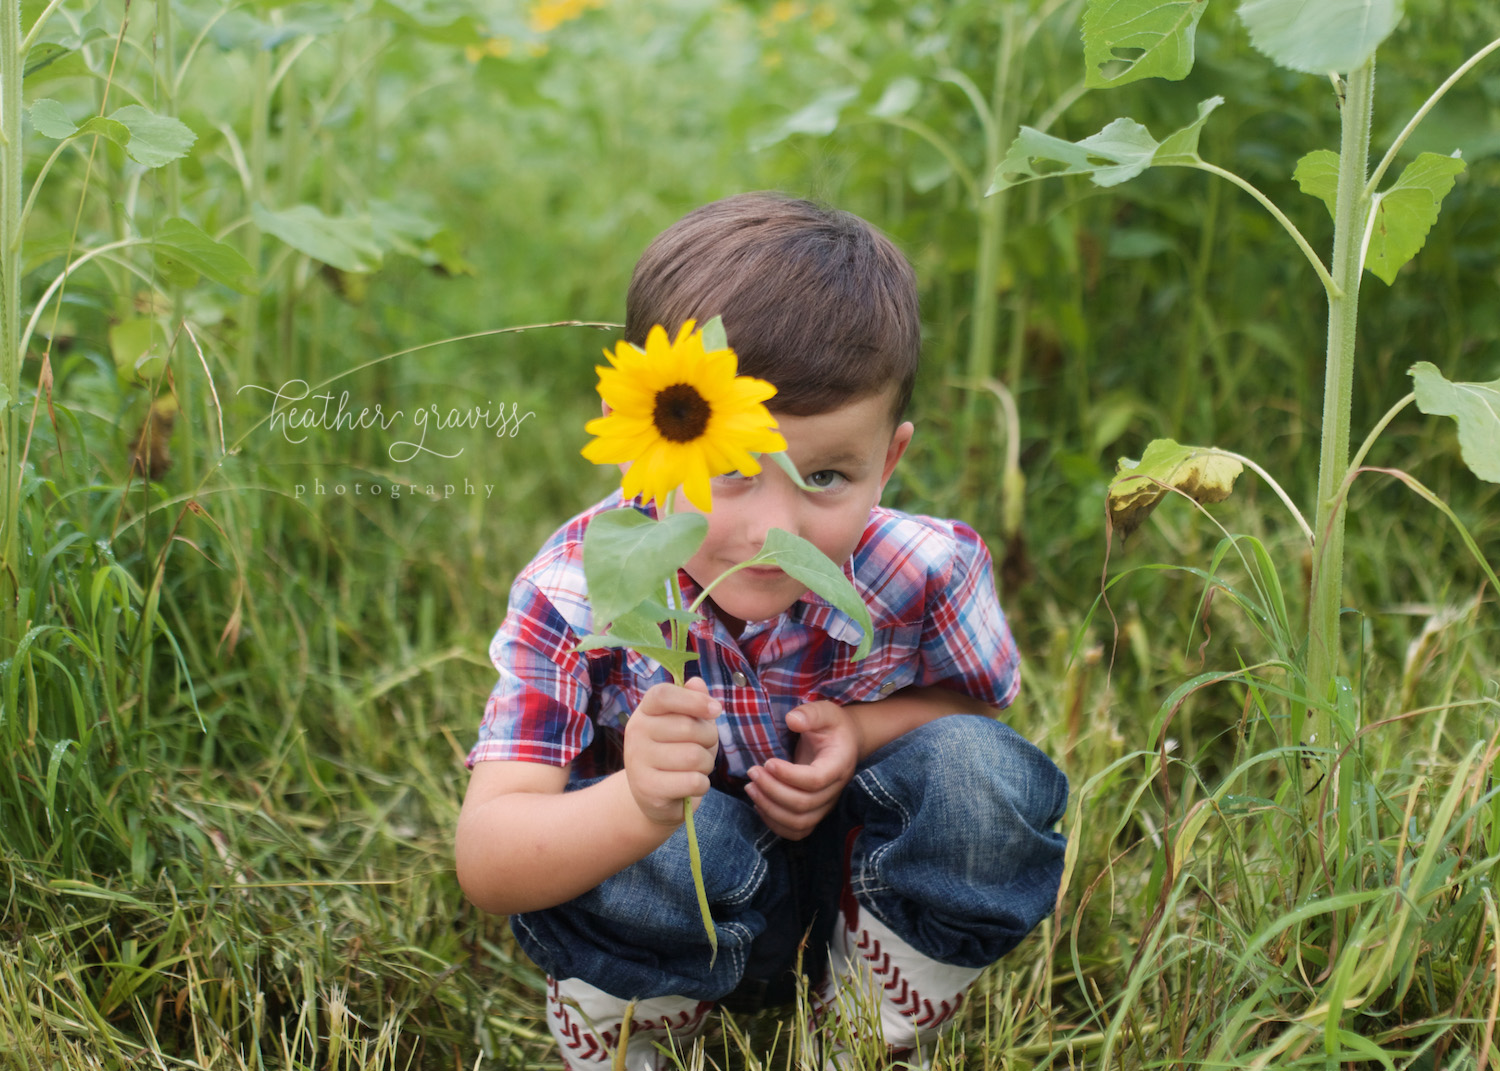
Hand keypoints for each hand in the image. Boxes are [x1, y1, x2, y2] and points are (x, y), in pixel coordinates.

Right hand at [623, 679, 721, 827]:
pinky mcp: (647, 789)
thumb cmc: (676, 752)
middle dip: (709, 739)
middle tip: (703, 747)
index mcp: (645, 711)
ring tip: (697, 767)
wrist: (654, 795)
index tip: (716, 709)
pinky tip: (692, 785)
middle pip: (688, 727)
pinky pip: (693, 781)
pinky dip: (702, 784)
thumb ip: (693, 701)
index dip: (694, 700)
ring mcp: (638, 761)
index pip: (663, 694)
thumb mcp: (687, 723)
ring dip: (706, 764)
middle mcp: (636, 732)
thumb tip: (697, 682)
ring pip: (694, 756)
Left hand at [746, 700, 859, 840]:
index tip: (767, 762)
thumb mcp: (824, 711)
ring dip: (770, 809)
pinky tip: (759, 804)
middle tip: (752, 772)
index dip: (789, 775)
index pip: (815, 780)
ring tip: (750, 787)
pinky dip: (774, 823)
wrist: (844, 743)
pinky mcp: (815, 813)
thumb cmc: (832, 726)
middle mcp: (835, 790)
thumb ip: (810, 714)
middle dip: (772, 791)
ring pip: (799, 822)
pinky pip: (796, 831)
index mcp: (839, 764)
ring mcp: (825, 805)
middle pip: (804, 805)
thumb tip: (792, 720)